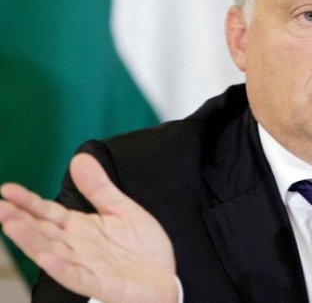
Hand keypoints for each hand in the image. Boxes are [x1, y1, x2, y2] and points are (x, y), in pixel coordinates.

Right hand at [0, 153, 176, 302]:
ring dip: (30, 239)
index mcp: (80, 228)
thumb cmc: (142, 247)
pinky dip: (58, 266)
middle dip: (20, 219)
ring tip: (9, 223)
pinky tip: (43, 255)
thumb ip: (99, 187)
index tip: (6, 189)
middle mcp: (76, 246)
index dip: (28, 201)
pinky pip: (74, 275)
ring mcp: (85, 266)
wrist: (166, 277)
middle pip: (43, 231)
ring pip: (51, 251)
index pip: (47, 212)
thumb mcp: (121, 209)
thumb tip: (79, 157)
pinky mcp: (98, 283)